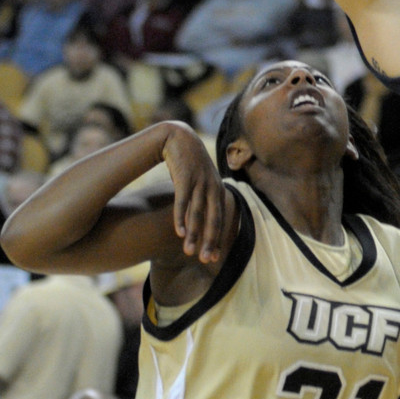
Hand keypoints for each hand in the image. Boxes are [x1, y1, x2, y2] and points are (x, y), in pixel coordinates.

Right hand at [160, 123, 225, 263]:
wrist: (180, 138)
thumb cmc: (190, 164)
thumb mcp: (202, 180)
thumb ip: (205, 198)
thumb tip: (204, 220)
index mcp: (218, 190)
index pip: (220, 219)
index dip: (217, 239)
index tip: (214, 258)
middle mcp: (212, 187)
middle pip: (213, 219)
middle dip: (209, 241)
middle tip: (205, 260)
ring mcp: (199, 182)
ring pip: (198, 213)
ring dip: (194, 234)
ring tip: (189, 252)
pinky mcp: (185, 178)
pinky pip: (183, 202)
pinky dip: (181, 217)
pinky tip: (179, 232)